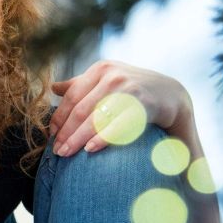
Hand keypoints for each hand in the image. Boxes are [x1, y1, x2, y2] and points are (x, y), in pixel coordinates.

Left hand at [49, 60, 195, 156]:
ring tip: (66, 153)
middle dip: (66, 132)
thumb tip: (53, 87)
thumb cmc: (132, 90)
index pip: (72, 96)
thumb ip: (81, 84)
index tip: (51, 134)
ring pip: (96, 118)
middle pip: (81, 109)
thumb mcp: (107, 79)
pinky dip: (102, 138)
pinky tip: (89, 149)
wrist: (171, 94)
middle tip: (56, 150)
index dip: (59, 117)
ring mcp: (129, 89)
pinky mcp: (144, 104)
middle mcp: (113, 76)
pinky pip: (118, 125)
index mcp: (100, 69)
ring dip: (78, 138)